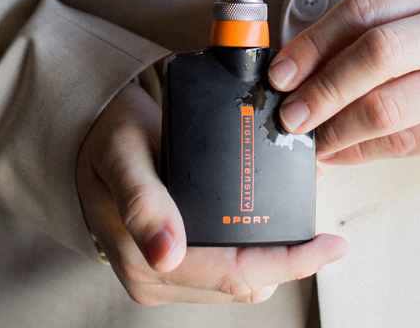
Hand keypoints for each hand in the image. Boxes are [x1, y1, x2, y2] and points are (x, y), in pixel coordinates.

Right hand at [75, 82, 346, 304]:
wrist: (88, 136)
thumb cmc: (109, 137)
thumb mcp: (124, 152)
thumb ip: (143, 199)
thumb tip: (166, 254)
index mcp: (145, 259)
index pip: (235, 273)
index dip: (290, 262)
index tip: (330, 244)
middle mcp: (157, 276)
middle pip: (244, 282)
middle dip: (290, 258)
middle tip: (325, 229)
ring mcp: (166, 273)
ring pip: (240, 280)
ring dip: (274, 255)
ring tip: (303, 220)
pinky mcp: (174, 264)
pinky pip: (227, 267)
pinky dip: (254, 248)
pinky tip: (270, 222)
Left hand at [267, 0, 419, 163]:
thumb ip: (373, 20)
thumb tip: (297, 64)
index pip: (364, 8)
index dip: (314, 43)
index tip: (280, 71)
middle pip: (377, 55)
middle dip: (322, 88)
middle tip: (289, 113)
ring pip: (389, 107)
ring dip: (336, 128)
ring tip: (310, 137)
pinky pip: (407, 142)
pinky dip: (362, 149)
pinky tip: (340, 149)